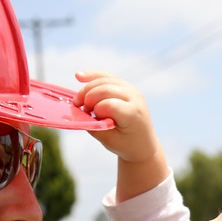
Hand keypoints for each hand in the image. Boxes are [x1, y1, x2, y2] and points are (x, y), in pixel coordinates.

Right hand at [73, 71, 168, 200]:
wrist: (143, 143)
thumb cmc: (126, 144)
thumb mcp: (109, 141)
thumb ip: (94, 127)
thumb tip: (78, 113)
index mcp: (133, 114)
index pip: (109, 104)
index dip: (96, 110)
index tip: (91, 118)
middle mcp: (134, 98)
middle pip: (106, 89)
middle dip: (88, 97)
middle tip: (78, 107)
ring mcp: (131, 90)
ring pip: (106, 80)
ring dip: (88, 87)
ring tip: (78, 100)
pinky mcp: (126, 87)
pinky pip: (108, 77)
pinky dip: (93, 76)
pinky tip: (79, 76)